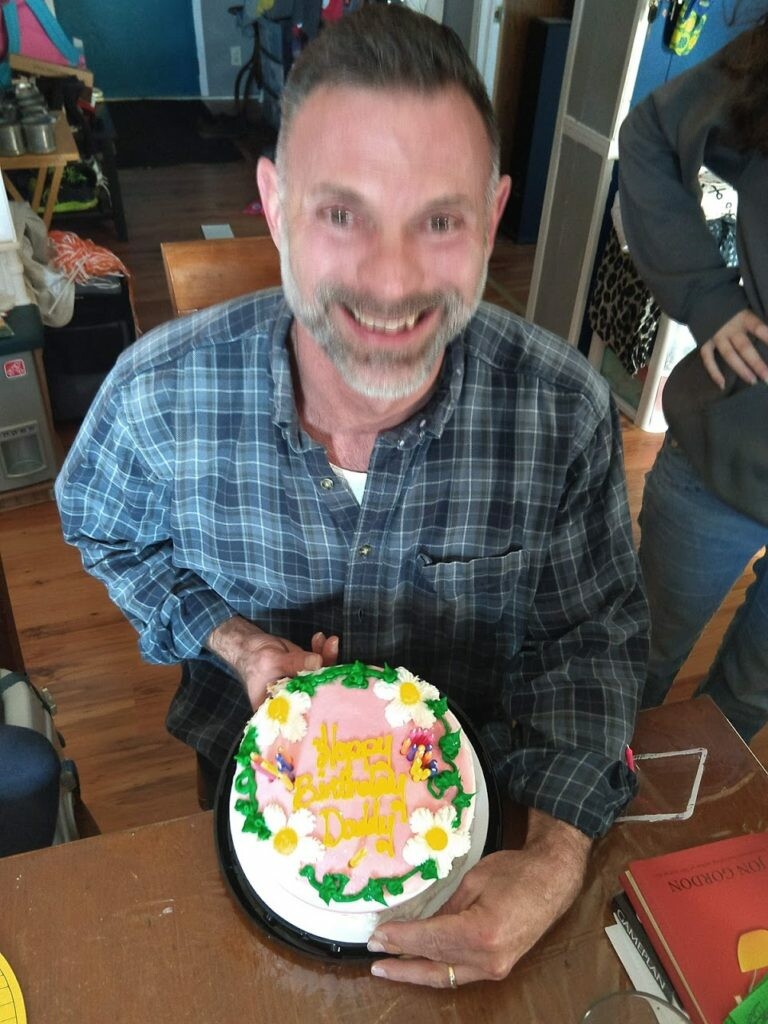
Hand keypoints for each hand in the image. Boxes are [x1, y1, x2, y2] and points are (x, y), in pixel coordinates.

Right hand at [206, 616, 338, 708]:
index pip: (305, 711)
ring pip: (322, 677)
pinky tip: (321, 639)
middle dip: (329, 673)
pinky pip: (320, 665)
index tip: (334, 685)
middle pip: (318, 693)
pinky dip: (323, 651)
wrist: (250, 646)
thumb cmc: (253, 659)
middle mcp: (293, 703)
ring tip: (331, 641)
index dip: (322, 702)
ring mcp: (302, 688)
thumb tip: (318, 662)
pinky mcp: (307, 674)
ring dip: (328, 658)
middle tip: (333, 654)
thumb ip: (294, 663)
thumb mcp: (271, 660)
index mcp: (280, 710)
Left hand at [368, 810, 590, 986]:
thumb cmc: (515, 873)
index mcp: (481, 931)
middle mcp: (488, 958)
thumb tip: (419, 925)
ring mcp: (495, 967)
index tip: (377, 936)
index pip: (430, 939)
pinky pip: (460, 973)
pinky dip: (437, 969)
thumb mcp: (473, 881)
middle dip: (401, 958)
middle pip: (435, 961)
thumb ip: (445, 908)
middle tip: (374, 954)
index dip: (400, 938)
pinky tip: (418, 964)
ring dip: (415, 971)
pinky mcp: (498, 968)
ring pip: (446, 975)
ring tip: (388, 966)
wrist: (552, 881)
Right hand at [699, 309, 767, 388]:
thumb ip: (755, 318)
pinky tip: (722, 384)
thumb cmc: (730, 302)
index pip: (757, 327)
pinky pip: (708, 359)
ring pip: (729, 355)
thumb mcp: (745, 304)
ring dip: (741, 369)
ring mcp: (716, 336)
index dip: (766, 336)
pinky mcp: (704, 341)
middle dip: (756, 363)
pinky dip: (714, 372)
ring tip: (752, 381)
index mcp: (742, 316)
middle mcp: (729, 328)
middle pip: (744, 347)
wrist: (701, 297)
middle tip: (767, 377)